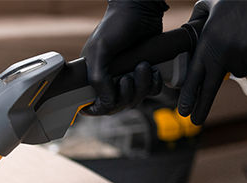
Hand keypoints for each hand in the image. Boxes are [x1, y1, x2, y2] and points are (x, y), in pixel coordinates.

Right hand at [81, 0, 167, 114]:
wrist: (141, 9)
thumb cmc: (116, 25)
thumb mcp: (101, 51)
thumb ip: (99, 79)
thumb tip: (106, 103)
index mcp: (93, 76)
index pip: (94, 104)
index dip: (100, 109)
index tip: (107, 106)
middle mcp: (109, 80)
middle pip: (118, 105)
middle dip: (127, 94)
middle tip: (130, 77)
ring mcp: (127, 77)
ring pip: (135, 99)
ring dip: (142, 86)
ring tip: (144, 66)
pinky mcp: (144, 73)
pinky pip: (150, 91)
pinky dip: (154, 84)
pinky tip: (153, 70)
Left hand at [178, 0, 246, 124]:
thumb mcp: (211, 4)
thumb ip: (199, 19)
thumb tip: (189, 27)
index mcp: (208, 44)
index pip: (194, 77)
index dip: (189, 96)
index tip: (183, 112)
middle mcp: (223, 53)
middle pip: (211, 88)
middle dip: (202, 107)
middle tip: (195, 120)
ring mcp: (244, 56)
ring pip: (245, 73)